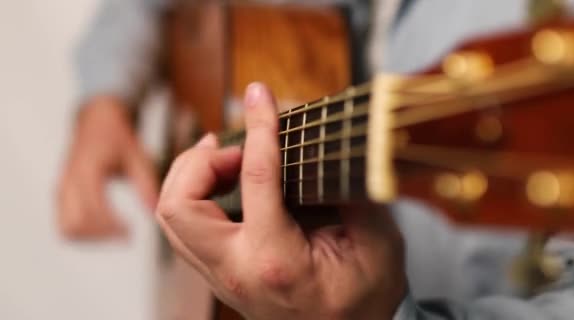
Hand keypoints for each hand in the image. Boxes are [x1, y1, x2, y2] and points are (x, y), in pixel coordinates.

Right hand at [57, 97, 158, 239]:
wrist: (95, 121)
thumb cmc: (118, 138)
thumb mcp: (137, 156)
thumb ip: (145, 184)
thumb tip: (155, 213)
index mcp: (88, 170)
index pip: (92, 210)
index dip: (111, 227)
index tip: (130, 233)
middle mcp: (69, 180)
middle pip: (76, 224)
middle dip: (102, 236)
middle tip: (126, 236)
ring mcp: (61, 187)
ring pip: (67, 227)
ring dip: (91, 238)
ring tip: (116, 234)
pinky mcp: (60, 193)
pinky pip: (64, 223)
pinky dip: (82, 233)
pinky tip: (104, 230)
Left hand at [156, 83, 406, 319]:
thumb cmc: (365, 295)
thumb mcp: (378, 240)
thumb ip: (349, 186)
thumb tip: (315, 133)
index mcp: (276, 262)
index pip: (256, 181)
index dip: (260, 128)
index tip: (260, 96)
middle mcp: (235, 273)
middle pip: (178, 206)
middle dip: (198, 162)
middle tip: (234, 146)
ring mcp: (221, 278)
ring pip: (171, 218)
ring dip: (189, 176)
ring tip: (224, 155)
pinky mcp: (219, 275)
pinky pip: (185, 229)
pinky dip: (194, 194)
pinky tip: (224, 180)